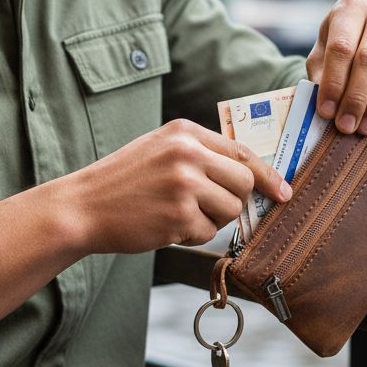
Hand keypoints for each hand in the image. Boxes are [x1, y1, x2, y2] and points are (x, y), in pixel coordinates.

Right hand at [65, 119, 291, 253]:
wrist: (82, 207)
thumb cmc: (123, 182)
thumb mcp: (160, 150)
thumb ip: (200, 154)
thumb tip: (250, 175)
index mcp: (184, 131)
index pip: (242, 151)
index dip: (269, 175)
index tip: (284, 192)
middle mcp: (187, 153)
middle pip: (244, 182)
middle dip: (234, 200)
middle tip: (207, 206)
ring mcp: (183, 184)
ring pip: (231, 209)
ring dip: (211, 219)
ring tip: (177, 213)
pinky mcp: (178, 216)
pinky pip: (207, 232)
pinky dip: (190, 235)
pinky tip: (164, 225)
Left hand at [306, 0, 366, 134]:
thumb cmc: (342, 48)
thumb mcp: (323, 55)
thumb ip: (321, 76)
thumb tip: (326, 107)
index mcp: (352, 6)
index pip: (342, 46)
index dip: (333, 83)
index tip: (326, 112)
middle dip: (356, 97)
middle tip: (346, 125)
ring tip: (364, 128)